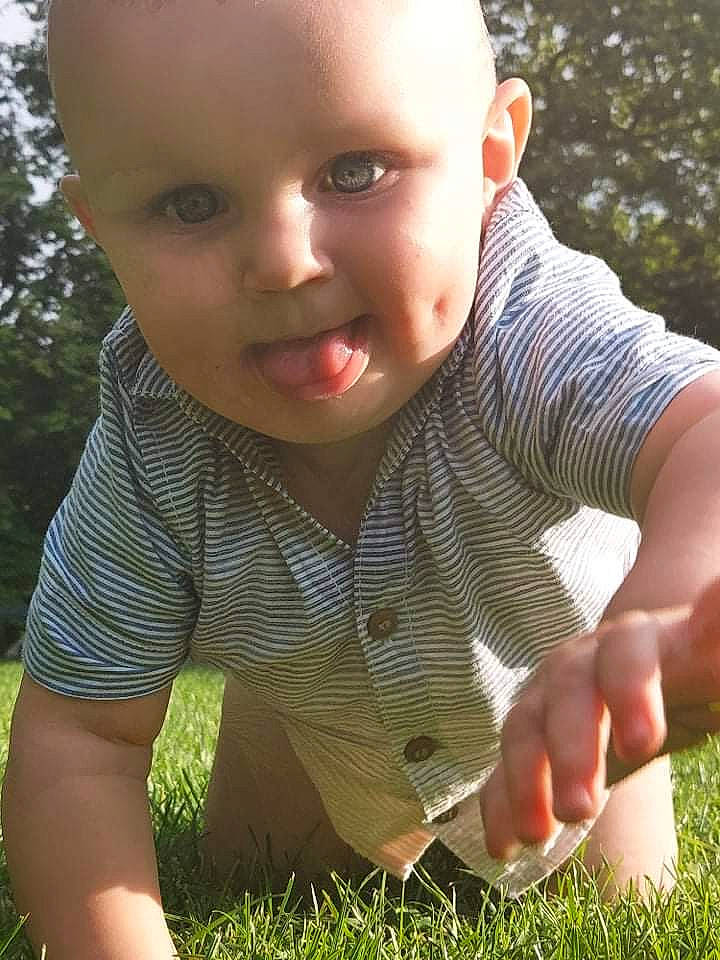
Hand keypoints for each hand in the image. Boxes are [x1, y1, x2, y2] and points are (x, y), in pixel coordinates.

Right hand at [480, 577, 719, 859]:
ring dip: (524, 782)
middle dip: (569, 751)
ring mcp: (547, 699)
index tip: (645, 746)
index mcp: (635, 643)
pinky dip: (499, 805)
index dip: (629, 693)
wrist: (648, 662)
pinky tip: (502, 847)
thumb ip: (716, 629)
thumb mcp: (710, 652)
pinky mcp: (531, 740)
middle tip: (579, 811)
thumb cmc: (691, 663)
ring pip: (524, 730)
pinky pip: (505, 769)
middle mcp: (580, 664)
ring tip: (534, 837)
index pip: (626, 656)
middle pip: (566, 695)